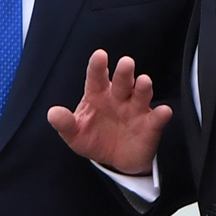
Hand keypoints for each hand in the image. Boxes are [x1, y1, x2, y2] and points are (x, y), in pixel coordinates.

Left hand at [47, 50, 170, 174]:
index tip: (100, 55)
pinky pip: (157, 118)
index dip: (98, 66)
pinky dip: (161, 114)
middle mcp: (119, 98)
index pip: (96, 78)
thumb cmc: (94, 139)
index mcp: (98, 95)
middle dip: (125, 73)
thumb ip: (65, 124)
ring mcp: (136, 110)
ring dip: (144, 88)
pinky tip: (163, 111)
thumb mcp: (75, 134)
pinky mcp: (150, 125)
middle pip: (122, 82)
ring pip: (141, 94)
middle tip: (126, 63)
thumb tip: (52, 113)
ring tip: (144, 81)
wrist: (115, 160)